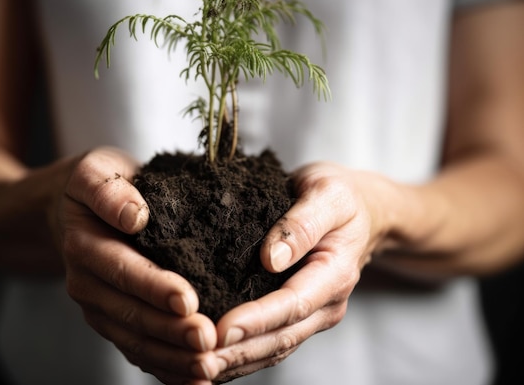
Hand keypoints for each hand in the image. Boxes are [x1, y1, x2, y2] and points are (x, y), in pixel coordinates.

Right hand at [51, 147, 220, 383]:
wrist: (68, 210)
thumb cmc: (94, 185)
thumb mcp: (94, 171)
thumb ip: (109, 192)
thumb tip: (135, 217)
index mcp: (84, 246)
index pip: (123, 270)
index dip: (155, 288)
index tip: (188, 301)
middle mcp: (87, 284)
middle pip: (131, 314)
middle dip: (171, 332)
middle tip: (210, 342)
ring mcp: (98, 307)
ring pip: (134, 340)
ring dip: (171, 357)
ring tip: (208, 366)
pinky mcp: (112, 320)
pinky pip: (136, 349)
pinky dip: (164, 367)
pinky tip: (193, 379)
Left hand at [213, 162, 389, 380]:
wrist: (362, 210)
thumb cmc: (341, 197)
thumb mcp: (328, 194)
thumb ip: (303, 223)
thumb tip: (272, 259)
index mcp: (335, 274)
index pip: (292, 304)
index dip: (256, 320)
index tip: (222, 329)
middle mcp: (326, 304)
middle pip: (281, 337)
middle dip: (239, 352)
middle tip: (198, 360)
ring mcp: (313, 314)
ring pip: (274, 349)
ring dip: (237, 362)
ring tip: (198, 368)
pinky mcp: (297, 316)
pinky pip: (271, 343)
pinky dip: (243, 356)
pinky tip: (213, 362)